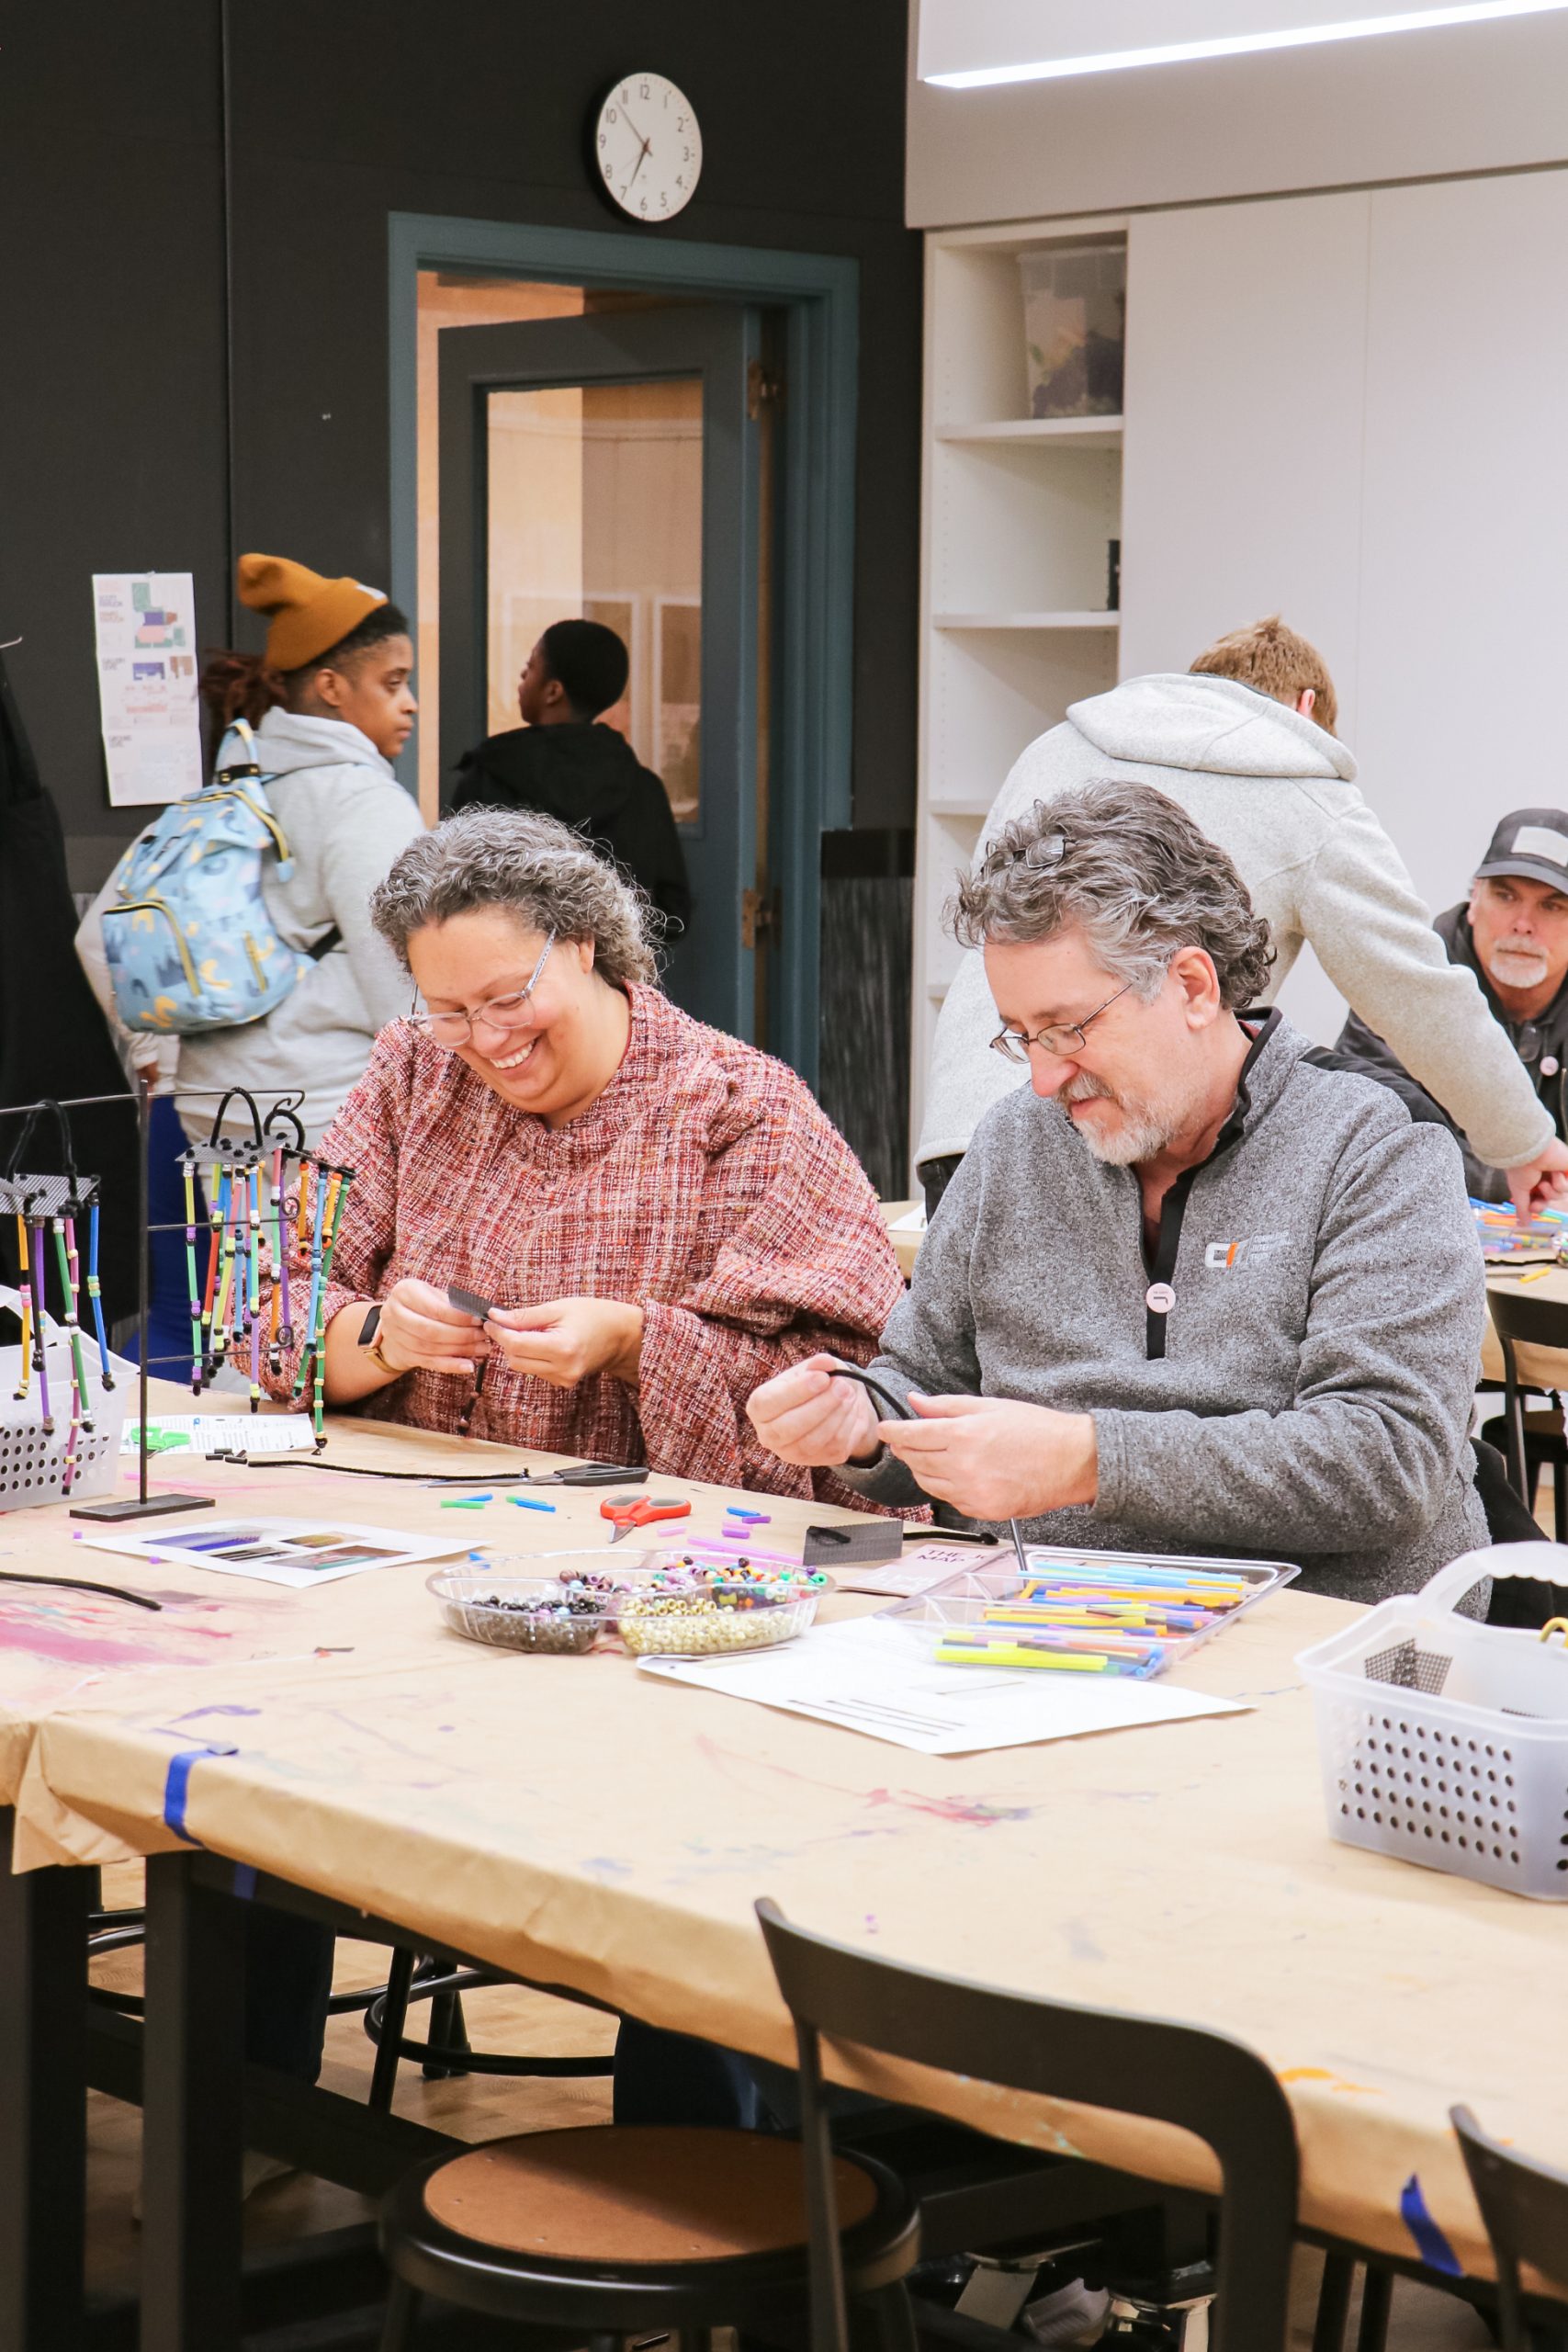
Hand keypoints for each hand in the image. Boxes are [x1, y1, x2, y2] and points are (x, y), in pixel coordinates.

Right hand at [373, 1279, 492, 1378]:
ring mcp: (394, 1335)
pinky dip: (450, 1365)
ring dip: (459, 1351)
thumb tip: (480, 1314)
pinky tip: (468, 1366)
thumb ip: (452, 1303)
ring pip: (430, 1348)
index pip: (435, 1308)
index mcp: (405, 1291)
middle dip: (462, 1335)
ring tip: (481, 1349)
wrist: (396, 1323)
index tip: (479, 1320)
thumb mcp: (433, 1295)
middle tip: (482, 1337)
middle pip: (431, 1330)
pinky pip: (428, 1362)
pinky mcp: (401, 1353)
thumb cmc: (422, 1304)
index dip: (459, 1317)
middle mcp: (394, 1312)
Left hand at [484, 1297, 643, 1388]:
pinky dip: (532, 1356)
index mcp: (562, 1348)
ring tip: (535, 1331)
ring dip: (519, 1349)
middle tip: (510, 1321)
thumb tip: (495, 1317)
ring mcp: (564, 1379)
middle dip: (507, 1340)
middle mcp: (562, 1369)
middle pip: (514, 1359)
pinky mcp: (563, 1383)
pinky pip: (534, 1370)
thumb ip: (525, 1315)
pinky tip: (544, 1343)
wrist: (621, 1335)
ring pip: (522, 1366)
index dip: (498, 1332)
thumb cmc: (593, 1315)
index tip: (490, 1319)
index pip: (515, 1344)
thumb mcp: (558, 1308)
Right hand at [746, 1353, 881, 1466]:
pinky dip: (846, 1425)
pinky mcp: (815, 1461)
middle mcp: (768, 1435)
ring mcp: (790, 1453)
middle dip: (820, 1406)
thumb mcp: (812, 1369)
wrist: (831, 1406)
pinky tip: (851, 1408)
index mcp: (759, 1408)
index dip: (795, 1392)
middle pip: (788, 1427)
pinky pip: (832, 1447)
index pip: (768, 1403)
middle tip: (843, 1386)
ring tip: (850, 1393)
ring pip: (812, 1441)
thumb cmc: (813, 1384)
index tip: (822, 1378)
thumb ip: (816, 1364)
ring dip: (836, 1415)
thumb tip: (825, 1363)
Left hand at [879, 1394, 1097, 1521]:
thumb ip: (947, 1406)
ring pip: (928, 1483)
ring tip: (929, 1456)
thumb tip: (915, 1401)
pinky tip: (955, 1474)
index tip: (885, 1429)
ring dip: (921, 1469)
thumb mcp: (989, 1407)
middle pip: (915, 1460)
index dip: (894, 1432)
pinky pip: (949, 1499)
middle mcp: (963, 1466)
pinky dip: (944, 1486)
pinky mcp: (982, 1510)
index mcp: (964, 1435)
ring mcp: (972, 1492)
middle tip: (905, 1441)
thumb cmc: (1037, 1430)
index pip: (912, 1435)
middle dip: (905, 1449)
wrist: (1072, 1462)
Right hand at [1505, 1140, 1567, 1219]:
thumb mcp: (1519, 1192)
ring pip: (1560, 1193)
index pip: (1538, 1199)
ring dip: (1551, 1190)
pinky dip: (1560, 1182)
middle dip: (1543, 1203)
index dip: (1537, 1207)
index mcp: (1532, 1179)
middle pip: (1550, 1198)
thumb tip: (1523, 1225)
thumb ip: (1522, 1209)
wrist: (1529, 1151)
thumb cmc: (1520, 1169)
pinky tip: (1555, 1172)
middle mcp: (1545, 1175)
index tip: (1531, 1208)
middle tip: (1536, 1204)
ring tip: (1544, 1180)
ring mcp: (1557, 1171)